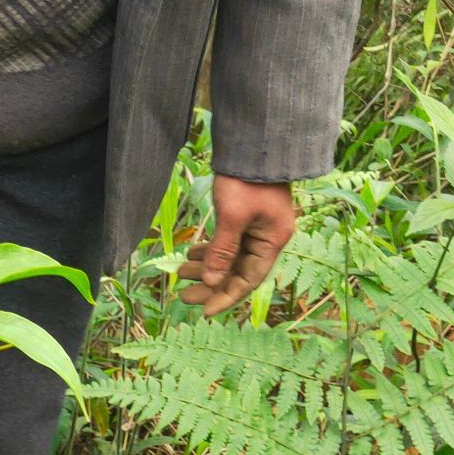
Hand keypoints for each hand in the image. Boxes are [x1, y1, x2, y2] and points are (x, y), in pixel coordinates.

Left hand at [179, 176, 296, 315]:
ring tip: (180, 273)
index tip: (204, 311)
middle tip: (184, 296)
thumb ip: (222, 252)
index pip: (249, 279)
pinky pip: (227, 241)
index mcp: (273, 240)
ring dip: (206, 266)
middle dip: (211, 284)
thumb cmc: (246, 180)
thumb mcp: (232, 217)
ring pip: (230, 257)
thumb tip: (212, 283)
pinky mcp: (246, 216)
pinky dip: (209, 249)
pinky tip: (190, 254)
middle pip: (238, 271)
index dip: (226, 297)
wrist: (253, 143)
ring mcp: (258, 226)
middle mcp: (268, 237)